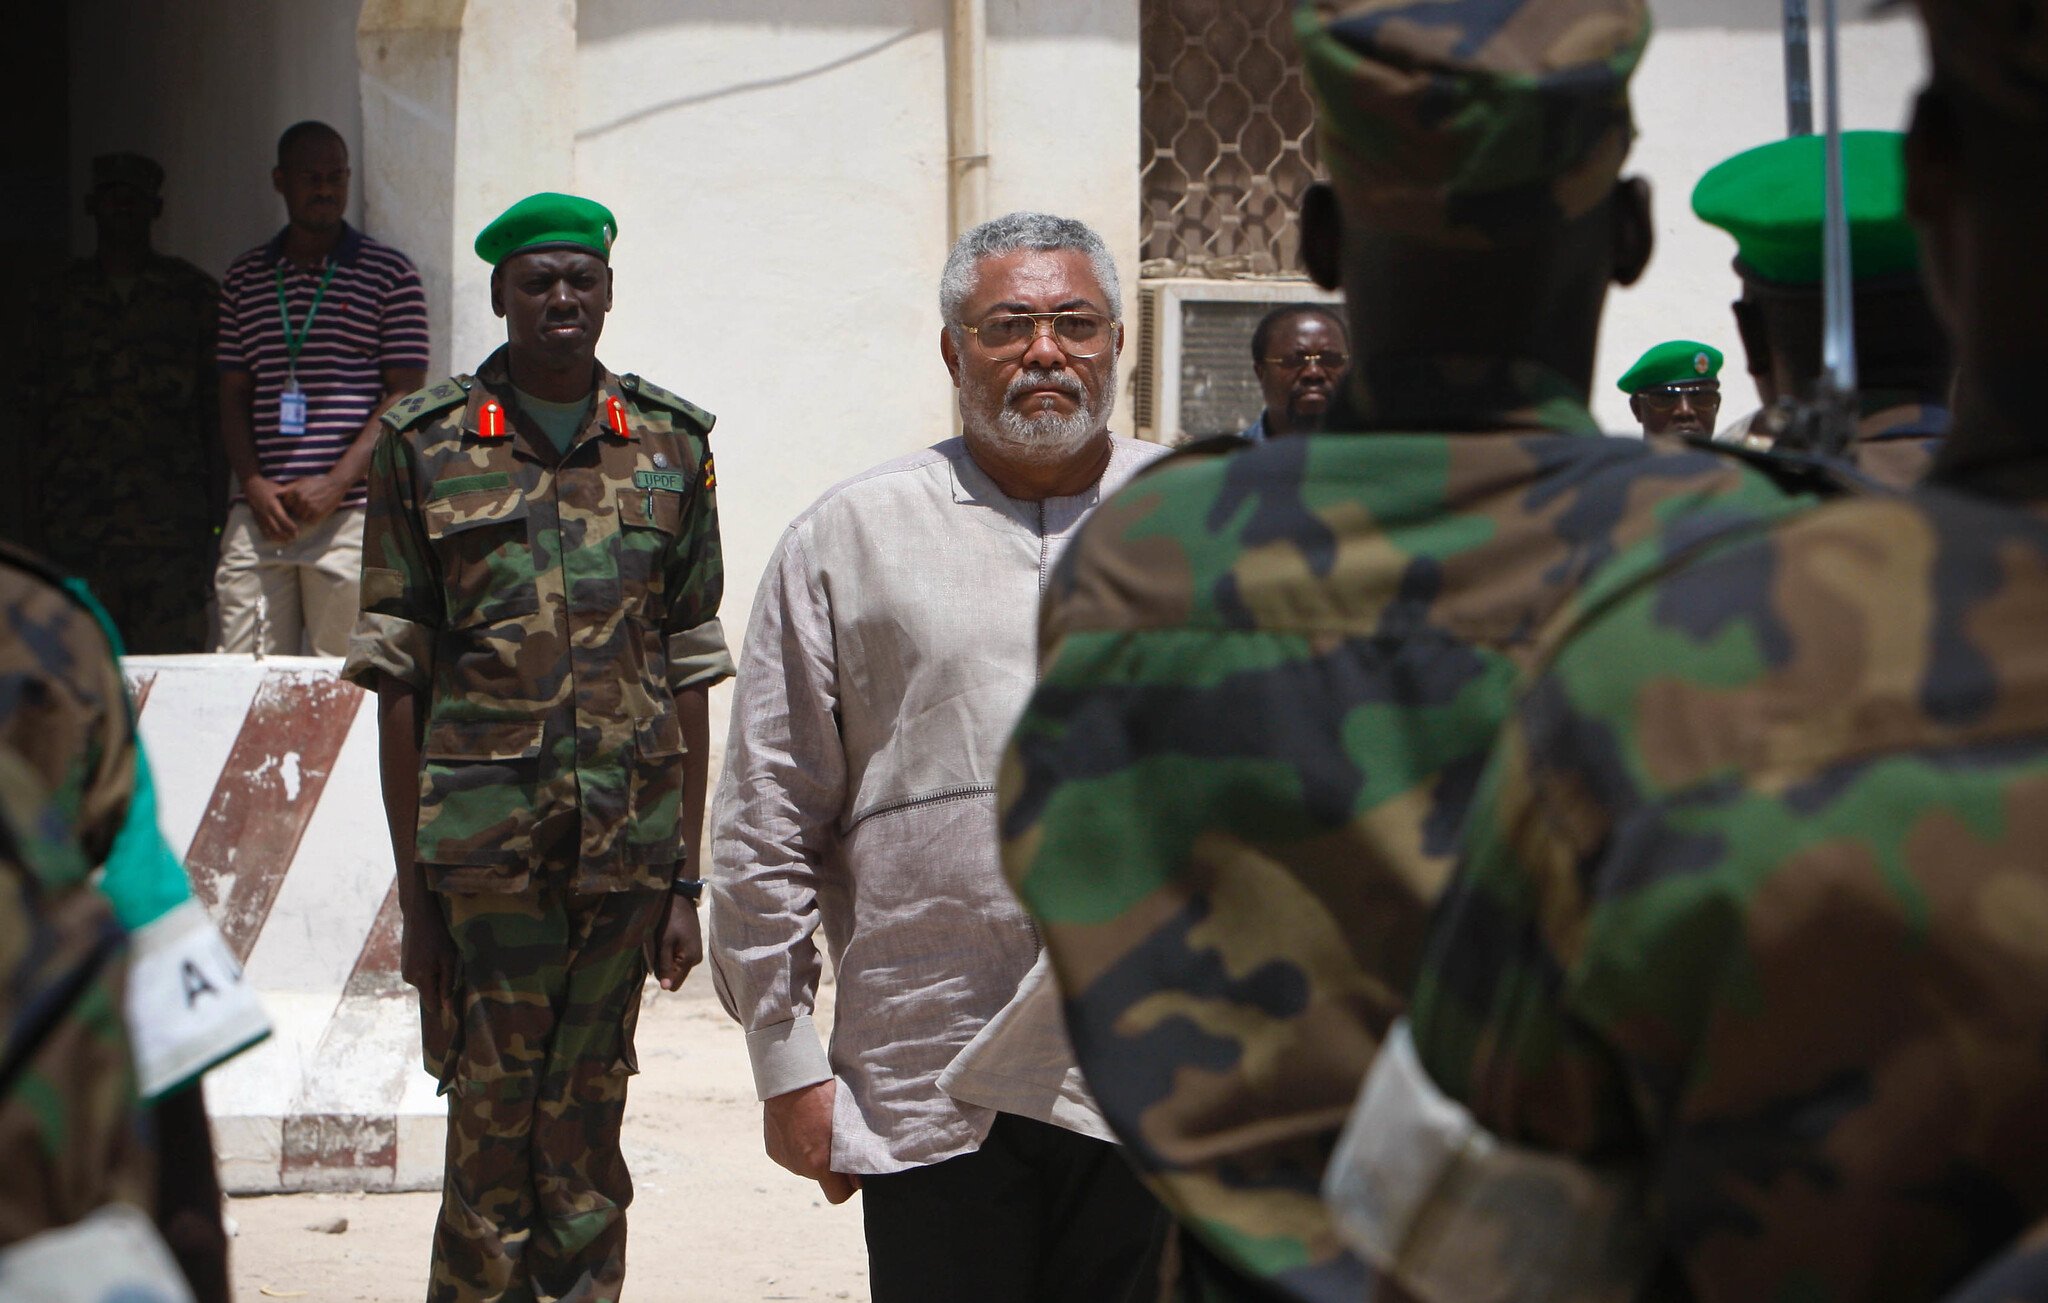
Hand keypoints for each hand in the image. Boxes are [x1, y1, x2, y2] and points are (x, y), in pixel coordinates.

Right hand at [242, 476, 297, 541]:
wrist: (250, 485)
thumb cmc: (268, 486)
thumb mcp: (280, 490)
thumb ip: (289, 497)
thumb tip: (301, 504)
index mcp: (273, 505)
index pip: (283, 520)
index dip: (291, 528)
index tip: (297, 532)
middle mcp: (265, 513)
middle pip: (276, 530)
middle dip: (285, 536)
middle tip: (294, 538)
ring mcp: (259, 517)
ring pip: (268, 533)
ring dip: (278, 539)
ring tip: (287, 541)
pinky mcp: (256, 519)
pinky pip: (262, 531)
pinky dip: (270, 537)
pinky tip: (277, 539)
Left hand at [280, 472, 346, 526]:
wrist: (335, 483)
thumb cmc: (317, 482)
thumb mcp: (301, 482)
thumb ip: (289, 488)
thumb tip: (275, 494)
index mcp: (295, 491)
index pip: (286, 504)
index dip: (292, 504)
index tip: (298, 502)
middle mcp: (301, 499)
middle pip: (294, 511)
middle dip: (299, 510)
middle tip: (308, 505)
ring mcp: (310, 506)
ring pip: (301, 517)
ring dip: (306, 515)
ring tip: (313, 508)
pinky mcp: (318, 513)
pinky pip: (311, 521)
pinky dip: (314, 519)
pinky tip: (318, 511)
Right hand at [399, 895, 457, 1016]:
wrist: (418, 915)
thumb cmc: (439, 936)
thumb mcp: (448, 959)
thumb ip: (447, 984)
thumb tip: (446, 1008)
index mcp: (420, 978)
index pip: (431, 1004)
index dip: (444, 1005)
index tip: (455, 1001)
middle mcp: (409, 978)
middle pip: (429, 993)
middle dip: (440, 985)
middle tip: (448, 965)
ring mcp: (404, 972)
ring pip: (424, 984)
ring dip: (434, 975)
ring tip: (438, 956)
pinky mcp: (404, 965)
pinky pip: (419, 975)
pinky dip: (427, 969)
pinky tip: (431, 953)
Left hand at [649, 894, 702, 990]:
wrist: (681, 898)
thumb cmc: (671, 919)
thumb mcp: (664, 943)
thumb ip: (665, 965)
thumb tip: (666, 988)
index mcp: (690, 960)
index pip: (674, 983)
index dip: (661, 976)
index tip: (655, 960)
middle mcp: (695, 960)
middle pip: (673, 975)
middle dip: (662, 966)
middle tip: (657, 947)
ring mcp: (694, 953)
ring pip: (674, 966)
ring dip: (665, 958)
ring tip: (662, 941)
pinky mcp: (691, 947)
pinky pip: (677, 958)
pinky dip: (669, 952)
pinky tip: (666, 938)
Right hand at [764, 1079, 860, 1203]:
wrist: (790, 1082)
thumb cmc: (825, 1098)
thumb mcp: (846, 1124)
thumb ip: (853, 1152)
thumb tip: (861, 1174)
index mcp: (821, 1164)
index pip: (839, 1196)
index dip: (848, 1186)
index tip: (852, 1171)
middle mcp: (801, 1167)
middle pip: (822, 1178)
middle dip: (830, 1167)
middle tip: (835, 1142)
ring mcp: (786, 1159)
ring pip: (805, 1165)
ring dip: (812, 1154)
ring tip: (816, 1127)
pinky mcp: (774, 1151)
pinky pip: (790, 1155)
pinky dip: (796, 1146)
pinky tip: (801, 1124)